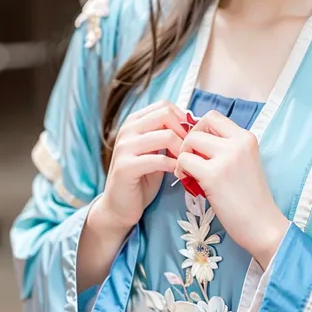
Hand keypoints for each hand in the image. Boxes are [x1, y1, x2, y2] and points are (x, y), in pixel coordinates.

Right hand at [97, 100, 186, 232]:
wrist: (119, 206)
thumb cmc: (141, 178)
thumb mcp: (155, 151)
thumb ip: (166, 135)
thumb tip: (192, 124)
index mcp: (134, 122)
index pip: (164, 106)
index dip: (182, 119)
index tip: (190, 137)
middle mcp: (127, 130)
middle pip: (165, 115)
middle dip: (184, 132)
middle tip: (191, 150)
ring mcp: (124, 148)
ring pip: (166, 135)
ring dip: (182, 150)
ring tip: (187, 163)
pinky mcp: (126, 167)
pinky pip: (159, 159)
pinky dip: (174, 165)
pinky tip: (178, 173)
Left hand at [175, 110, 289, 269]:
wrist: (262, 225)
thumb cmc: (251, 199)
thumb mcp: (244, 164)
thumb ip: (225, 150)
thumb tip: (195, 141)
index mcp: (247, 138)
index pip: (214, 117)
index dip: (200, 129)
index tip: (198, 147)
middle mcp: (238, 143)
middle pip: (199, 126)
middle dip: (188, 142)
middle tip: (190, 161)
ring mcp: (227, 158)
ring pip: (189, 141)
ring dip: (183, 156)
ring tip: (188, 173)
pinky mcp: (214, 175)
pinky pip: (184, 160)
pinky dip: (181, 170)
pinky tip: (188, 182)